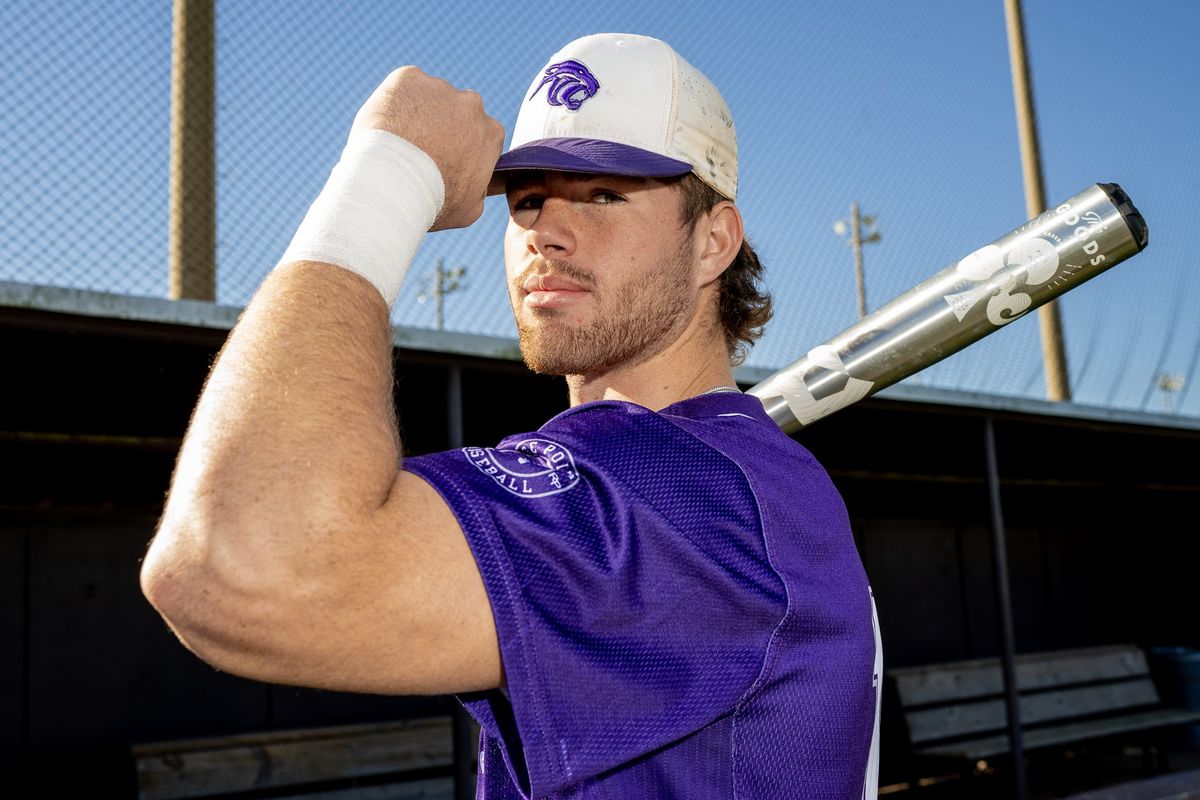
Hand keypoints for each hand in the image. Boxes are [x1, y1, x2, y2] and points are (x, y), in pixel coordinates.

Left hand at [353, 66, 504, 230]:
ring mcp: (439, 87)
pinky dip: (394, 102)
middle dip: (441, 127)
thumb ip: (479, 190)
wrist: (393, 183)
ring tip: (397, 144)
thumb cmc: (433, 201)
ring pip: (427, 98)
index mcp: (491, 132)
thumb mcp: (471, 209)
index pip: (479, 135)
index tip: (444, 161)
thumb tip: (478, 187)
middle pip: (455, 112)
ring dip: (416, 114)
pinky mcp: (408, 77)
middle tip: (418, 152)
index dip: (461, 148)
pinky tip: (386, 127)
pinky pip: (402, 87)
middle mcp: (471, 104)